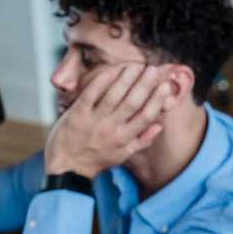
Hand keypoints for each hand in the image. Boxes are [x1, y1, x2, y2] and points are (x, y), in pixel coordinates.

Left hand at [44, 63, 171, 178]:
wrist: (67, 167)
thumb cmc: (97, 160)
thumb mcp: (124, 155)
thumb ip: (143, 140)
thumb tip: (159, 125)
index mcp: (125, 139)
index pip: (146, 116)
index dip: (157, 99)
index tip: (165, 85)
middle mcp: (111, 129)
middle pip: (133, 102)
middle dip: (145, 84)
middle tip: (153, 69)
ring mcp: (94, 120)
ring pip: (114, 95)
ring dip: (127, 78)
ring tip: (136, 66)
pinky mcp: (77, 114)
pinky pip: (91, 93)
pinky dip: (102, 81)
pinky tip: (112, 70)